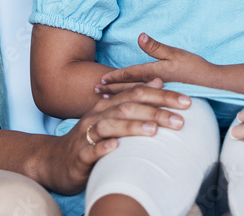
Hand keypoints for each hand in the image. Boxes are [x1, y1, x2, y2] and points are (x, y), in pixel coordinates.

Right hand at [49, 81, 190, 193]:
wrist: (56, 162)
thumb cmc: (90, 140)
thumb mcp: (112, 116)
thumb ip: (134, 98)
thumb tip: (158, 81)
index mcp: (108, 105)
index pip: (138, 94)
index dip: (163, 96)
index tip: (187, 101)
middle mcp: (98, 116)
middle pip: (128, 107)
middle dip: (155, 111)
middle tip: (180, 119)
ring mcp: (87, 134)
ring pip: (111, 125)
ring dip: (132, 126)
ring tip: (154, 130)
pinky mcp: (79, 155)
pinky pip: (91, 149)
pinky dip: (103, 147)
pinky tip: (116, 147)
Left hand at [96, 33, 213, 94]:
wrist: (212, 83)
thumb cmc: (194, 67)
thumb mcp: (175, 53)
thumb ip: (156, 47)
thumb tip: (139, 36)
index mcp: (154, 72)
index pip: (129, 75)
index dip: (114, 77)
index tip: (99, 80)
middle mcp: (153, 84)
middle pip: (127, 87)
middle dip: (111, 89)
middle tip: (95, 92)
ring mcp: (158, 93)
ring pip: (134, 95)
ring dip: (119, 97)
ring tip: (105, 100)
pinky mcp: (164, 98)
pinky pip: (144, 100)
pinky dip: (133, 102)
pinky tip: (129, 105)